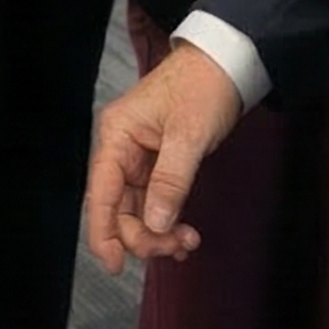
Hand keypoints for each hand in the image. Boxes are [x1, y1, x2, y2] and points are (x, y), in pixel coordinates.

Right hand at [86, 42, 243, 272]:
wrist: (227, 62)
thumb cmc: (204, 85)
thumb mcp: (189, 134)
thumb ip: (170, 181)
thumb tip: (154, 222)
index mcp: (117, 135)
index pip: (101, 193)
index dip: (103, 233)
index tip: (115, 266)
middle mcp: (122, 147)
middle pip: (119, 208)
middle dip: (144, 235)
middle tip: (177, 247)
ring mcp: (139, 156)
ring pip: (137, 209)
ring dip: (159, 232)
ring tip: (187, 242)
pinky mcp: (158, 162)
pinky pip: (154, 202)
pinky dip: (167, 221)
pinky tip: (183, 236)